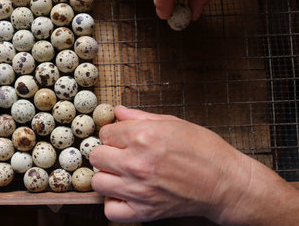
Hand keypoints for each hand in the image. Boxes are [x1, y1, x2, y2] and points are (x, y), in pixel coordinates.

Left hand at [90, 106, 298, 223]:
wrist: (225, 184)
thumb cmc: (205, 151)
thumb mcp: (174, 123)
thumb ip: (140, 116)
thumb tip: (117, 111)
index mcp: (143, 137)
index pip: (105, 133)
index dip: (113, 134)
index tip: (122, 138)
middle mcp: (136, 163)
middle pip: (96, 156)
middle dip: (107, 153)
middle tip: (121, 154)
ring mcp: (138, 190)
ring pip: (98, 182)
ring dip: (107, 176)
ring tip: (122, 174)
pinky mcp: (144, 211)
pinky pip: (110, 210)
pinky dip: (114, 203)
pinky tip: (124, 193)